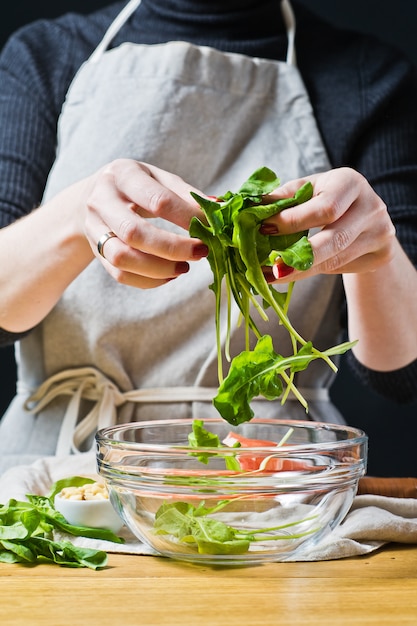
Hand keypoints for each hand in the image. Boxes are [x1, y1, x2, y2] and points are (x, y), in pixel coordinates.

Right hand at [84, 160, 207, 287]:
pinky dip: (149, 280)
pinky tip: (170, 275)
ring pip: (122, 258)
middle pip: (134, 232)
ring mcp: (93, 228)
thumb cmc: (137, 185)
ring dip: (159, 269)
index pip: (157, 200)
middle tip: (201, 252)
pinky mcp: (96, 252)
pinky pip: (120, 274)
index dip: (187, 217)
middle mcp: (102, 201)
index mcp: (122, 175)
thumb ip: (187, 195)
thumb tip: (220, 208)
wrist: (95, 194)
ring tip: (184, 268)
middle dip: (172, 248)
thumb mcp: (160, 179)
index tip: (211, 227)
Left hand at [262, 167, 395, 280]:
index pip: (324, 208)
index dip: (293, 221)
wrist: (365, 216)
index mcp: (350, 182)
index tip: (265, 230)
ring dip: (302, 270)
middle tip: (272, 268)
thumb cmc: (326, 198)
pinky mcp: (381, 254)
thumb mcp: (306, 191)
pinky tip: (296, 272)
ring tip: (274, 274)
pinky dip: (316, 272)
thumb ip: (280, 199)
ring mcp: (381, 233)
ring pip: (336, 260)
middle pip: (335, 239)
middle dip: (300, 256)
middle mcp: (372, 206)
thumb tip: (244, 206)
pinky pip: (342, 269)